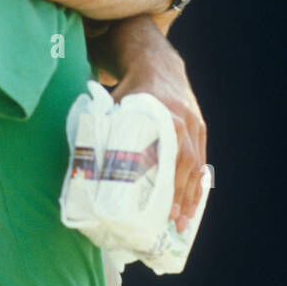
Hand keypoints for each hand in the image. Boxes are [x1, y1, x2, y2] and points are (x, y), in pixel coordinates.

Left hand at [108, 18, 207, 231]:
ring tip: (183, 222)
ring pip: (197, 165)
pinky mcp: (199, 127)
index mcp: (165, 116)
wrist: (155, 62)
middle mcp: (184, 121)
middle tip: (173, 223)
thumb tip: (84, 162)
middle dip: (181, 197)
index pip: (169, 159)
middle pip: (186, 166)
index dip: (168, 186)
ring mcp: (195, 124)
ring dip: (192, 195)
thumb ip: (106, 128)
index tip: (164, 209)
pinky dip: (198, 181)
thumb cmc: (130, 89)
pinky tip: (192, 202)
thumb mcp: (116, 104)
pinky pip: (202, 158)